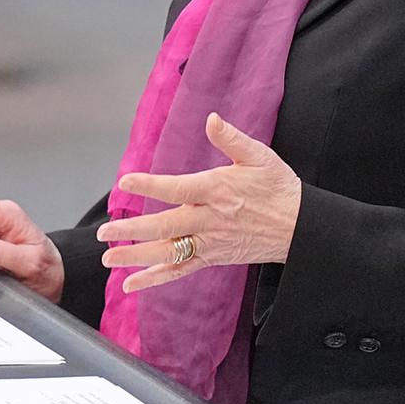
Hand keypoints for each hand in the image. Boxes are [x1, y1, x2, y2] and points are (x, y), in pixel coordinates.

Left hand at [97, 112, 300, 293]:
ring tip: (108, 258)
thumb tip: (211, 119)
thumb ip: (232, 139)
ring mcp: (210, 243)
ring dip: (136, 257)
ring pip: (168, 253)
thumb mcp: (260, 157)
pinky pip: (179, 271)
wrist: (300, 227)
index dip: (150, 185)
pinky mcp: (212, 258)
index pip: (177, 189)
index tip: (125, 182)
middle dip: (132, 231)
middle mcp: (210, 219)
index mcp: (218, 190)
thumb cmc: (279, 188)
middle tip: (104, 231)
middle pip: (166, 227)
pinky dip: (154, 279)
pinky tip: (131, 284)